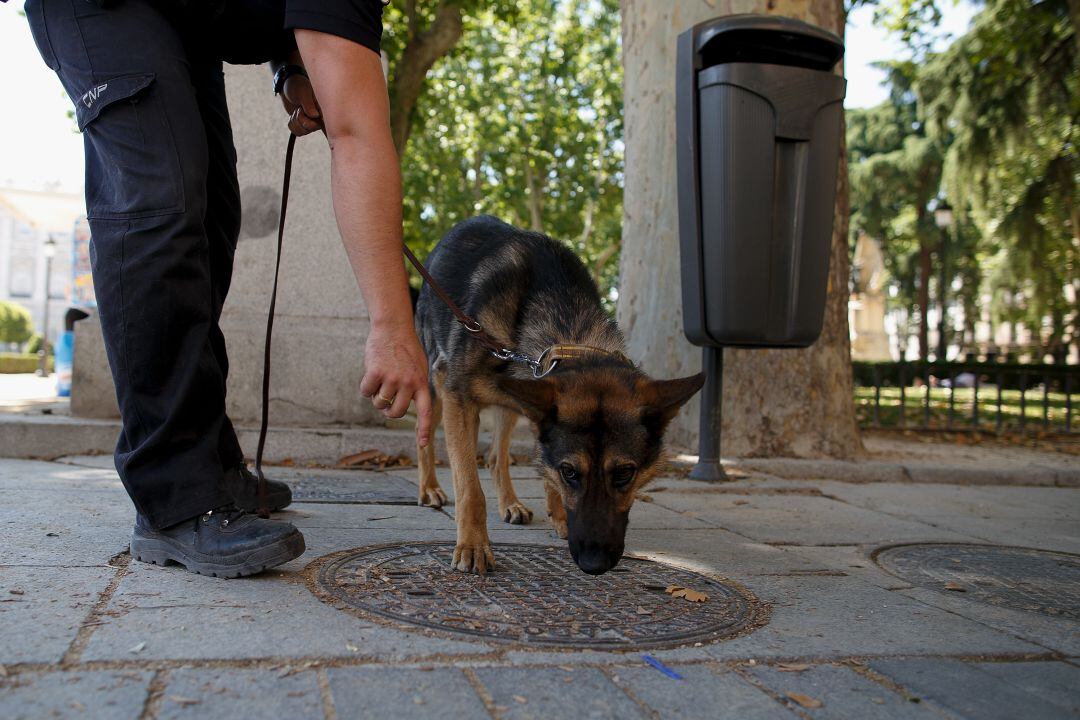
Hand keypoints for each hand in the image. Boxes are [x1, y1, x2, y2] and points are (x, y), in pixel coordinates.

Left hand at [280, 74, 323, 135]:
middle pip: (310, 127)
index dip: (324, 127)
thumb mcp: (303, 93)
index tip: (317, 122)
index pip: (329, 123)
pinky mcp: (304, 126)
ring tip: (298, 109)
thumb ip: (308, 104)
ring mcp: (313, 123)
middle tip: (300, 107)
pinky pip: (297, 132)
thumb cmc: (298, 86)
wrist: (289, 86)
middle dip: (300, 118)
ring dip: (295, 120)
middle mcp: (321, 118)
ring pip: (302, 131)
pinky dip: (292, 123)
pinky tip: (295, 114)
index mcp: (325, 109)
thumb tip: (315, 115)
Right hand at [359, 322, 432, 447]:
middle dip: (388, 411)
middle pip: (396, 412)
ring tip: (380, 380)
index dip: (424, 429)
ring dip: (376, 396)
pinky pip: (366, 392)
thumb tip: (399, 407)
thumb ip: (414, 386)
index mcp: (421, 382)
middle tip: (385, 402)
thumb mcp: (419, 366)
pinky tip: (371, 373)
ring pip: (379, 403)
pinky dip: (366, 386)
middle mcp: (409, 382)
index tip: (423, 444)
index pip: (425, 411)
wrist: (393, 327)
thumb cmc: (405, 349)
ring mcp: (393, 378)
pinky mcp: (376, 372)